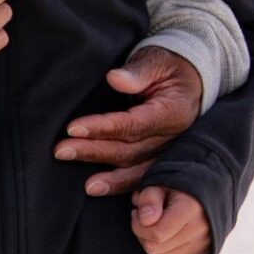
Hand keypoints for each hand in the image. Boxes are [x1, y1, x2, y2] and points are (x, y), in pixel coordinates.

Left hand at [53, 46, 201, 195]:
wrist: (191, 81)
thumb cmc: (168, 67)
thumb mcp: (156, 60)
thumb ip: (138, 71)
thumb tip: (115, 79)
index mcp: (172, 112)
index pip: (134, 124)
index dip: (103, 127)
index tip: (73, 128)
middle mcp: (173, 138)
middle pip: (131, 150)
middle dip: (95, 152)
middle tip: (62, 151)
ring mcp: (170, 152)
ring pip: (137, 169)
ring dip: (110, 179)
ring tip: (85, 186)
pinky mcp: (164, 159)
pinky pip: (144, 177)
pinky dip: (125, 187)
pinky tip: (106, 193)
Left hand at [131, 186, 211, 253]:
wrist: (208, 191)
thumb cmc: (176, 184)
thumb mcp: (159, 182)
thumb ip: (149, 198)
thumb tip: (145, 220)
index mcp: (191, 209)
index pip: (157, 233)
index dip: (138, 225)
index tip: (136, 212)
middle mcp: (201, 231)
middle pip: (155, 249)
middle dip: (141, 234)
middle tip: (142, 219)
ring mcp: (203, 246)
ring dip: (150, 245)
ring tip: (152, 226)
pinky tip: (162, 237)